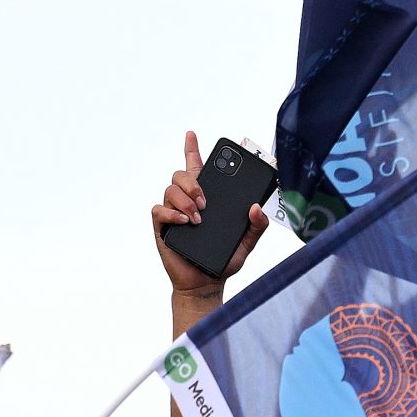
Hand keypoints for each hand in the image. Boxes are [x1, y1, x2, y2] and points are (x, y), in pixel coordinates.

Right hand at [151, 130, 266, 295]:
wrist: (207, 282)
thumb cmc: (225, 259)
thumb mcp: (248, 241)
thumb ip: (257, 225)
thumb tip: (257, 207)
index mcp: (206, 199)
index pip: (197, 169)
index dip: (192, 149)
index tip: (192, 134)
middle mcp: (186, 201)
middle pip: (181, 174)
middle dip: (194, 182)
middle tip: (206, 200)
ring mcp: (173, 213)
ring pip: (170, 189)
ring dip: (186, 198)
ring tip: (199, 216)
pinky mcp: (162, 227)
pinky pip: (159, 210)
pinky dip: (172, 212)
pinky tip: (186, 221)